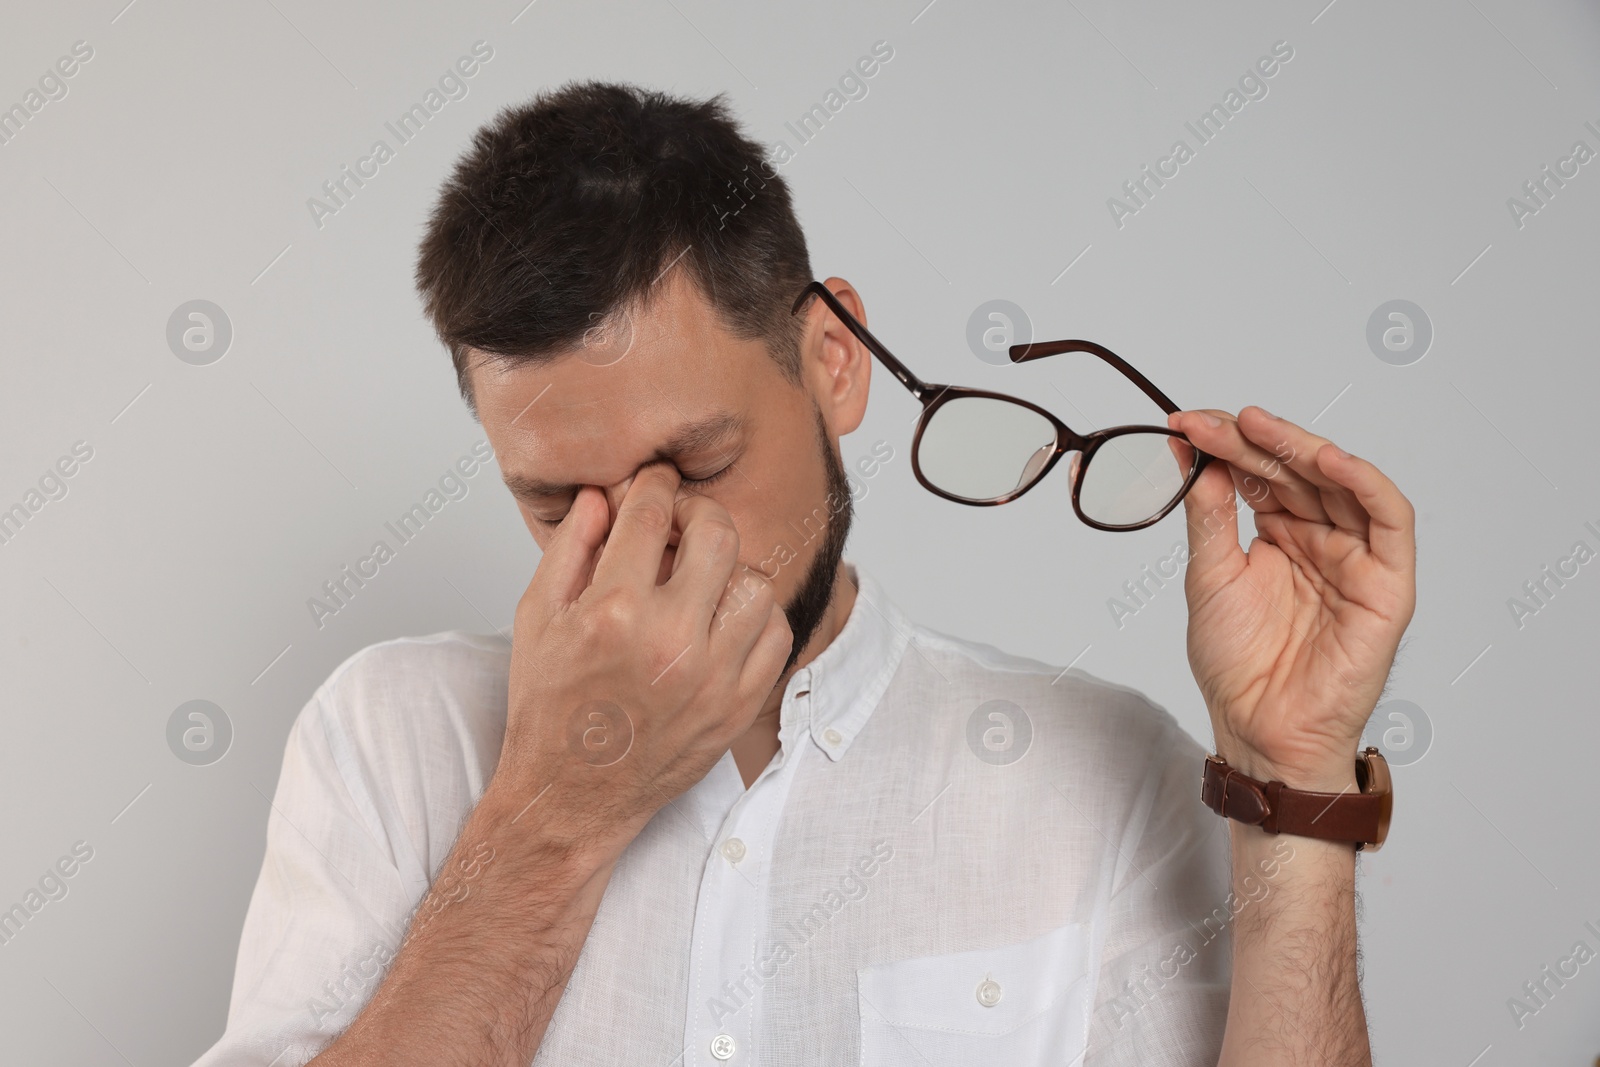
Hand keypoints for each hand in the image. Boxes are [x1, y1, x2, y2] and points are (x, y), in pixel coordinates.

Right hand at [494, 462, 792, 848]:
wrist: (572, 795)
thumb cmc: (550, 708)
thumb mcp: (537, 617)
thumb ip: (570, 547)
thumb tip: (603, 495)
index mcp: (613, 611)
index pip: (651, 514)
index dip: (653, 485)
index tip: (654, 483)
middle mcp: (669, 640)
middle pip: (716, 533)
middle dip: (698, 512)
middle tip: (682, 522)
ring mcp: (712, 676)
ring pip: (755, 582)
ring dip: (729, 568)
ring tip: (701, 579)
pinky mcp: (738, 705)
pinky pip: (775, 634)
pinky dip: (755, 616)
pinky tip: (722, 618)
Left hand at [1167, 406, 1415, 791]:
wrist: (1258, 727)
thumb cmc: (1237, 665)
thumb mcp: (1209, 575)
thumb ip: (1208, 513)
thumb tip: (1192, 453)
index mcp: (1281, 536)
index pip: (1261, 473)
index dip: (1227, 445)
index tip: (1187, 423)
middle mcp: (1321, 540)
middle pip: (1296, 472)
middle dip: (1253, 441)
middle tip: (1212, 421)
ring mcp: (1356, 558)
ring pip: (1340, 483)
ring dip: (1301, 448)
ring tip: (1257, 427)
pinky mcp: (1388, 583)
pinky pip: (1390, 520)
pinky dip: (1364, 483)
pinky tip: (1327, 460)